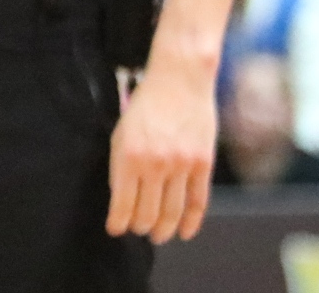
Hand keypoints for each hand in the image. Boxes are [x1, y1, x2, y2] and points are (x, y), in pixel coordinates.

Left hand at [108, 58, 215, 242]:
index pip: (122, 202)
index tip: (115, 230)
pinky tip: (185, 232)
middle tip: (139, 232)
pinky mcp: (203, 164)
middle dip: (141, 227)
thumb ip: (121, 164)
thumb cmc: (145, 106)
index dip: (118, 221)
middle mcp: (155, 164)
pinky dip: (191, 221)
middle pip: (148, 211)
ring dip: (164, 229)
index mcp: (128, 156)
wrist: (179, 81)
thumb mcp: (121, 132)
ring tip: (157, 237)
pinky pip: (198, 201)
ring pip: (172, 211)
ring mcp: (181, 165)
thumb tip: (121, 197)